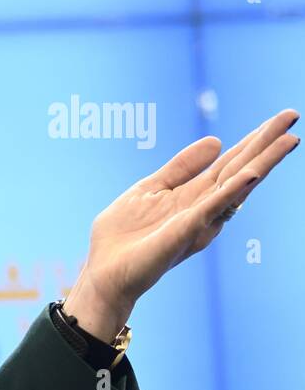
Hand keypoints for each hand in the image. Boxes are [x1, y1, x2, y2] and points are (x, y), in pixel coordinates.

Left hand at [63, 108, 300, 341]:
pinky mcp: (184, 233)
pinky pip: (212, 208)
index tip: (279, 119)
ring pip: (236, 186)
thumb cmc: (122, 237)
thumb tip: (216, 140)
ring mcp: (197, 221)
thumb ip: (181, 167)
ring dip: (262, 162)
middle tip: (292, 116)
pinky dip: (233, 190)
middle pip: (240, 170)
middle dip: (266, 144)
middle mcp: (203, 209)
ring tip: (288, 139)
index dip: (252, 142)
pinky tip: (253, 173)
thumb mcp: (150, 189)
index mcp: (194, 197)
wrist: (104, 273)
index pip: (229, 165)